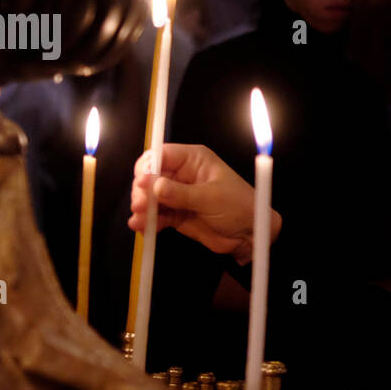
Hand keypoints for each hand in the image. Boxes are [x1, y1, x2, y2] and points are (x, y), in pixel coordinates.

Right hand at [129, 143, 281, 261]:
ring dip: (142, 207)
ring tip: (141, 220)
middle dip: (143, 190)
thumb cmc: (240, 207)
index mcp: (194, 160)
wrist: (250, 234)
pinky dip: (147, 221)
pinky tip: (141, 227)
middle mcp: (182, 175)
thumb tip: (154, 186)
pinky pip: (156, 215)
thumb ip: (181, 193)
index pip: (162, 155)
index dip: (148, 167)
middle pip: (151, 176)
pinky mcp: (176, 214)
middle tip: (141, 204)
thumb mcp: (211, 198)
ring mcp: (177, 195)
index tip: (142, 181)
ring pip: (150, 197)